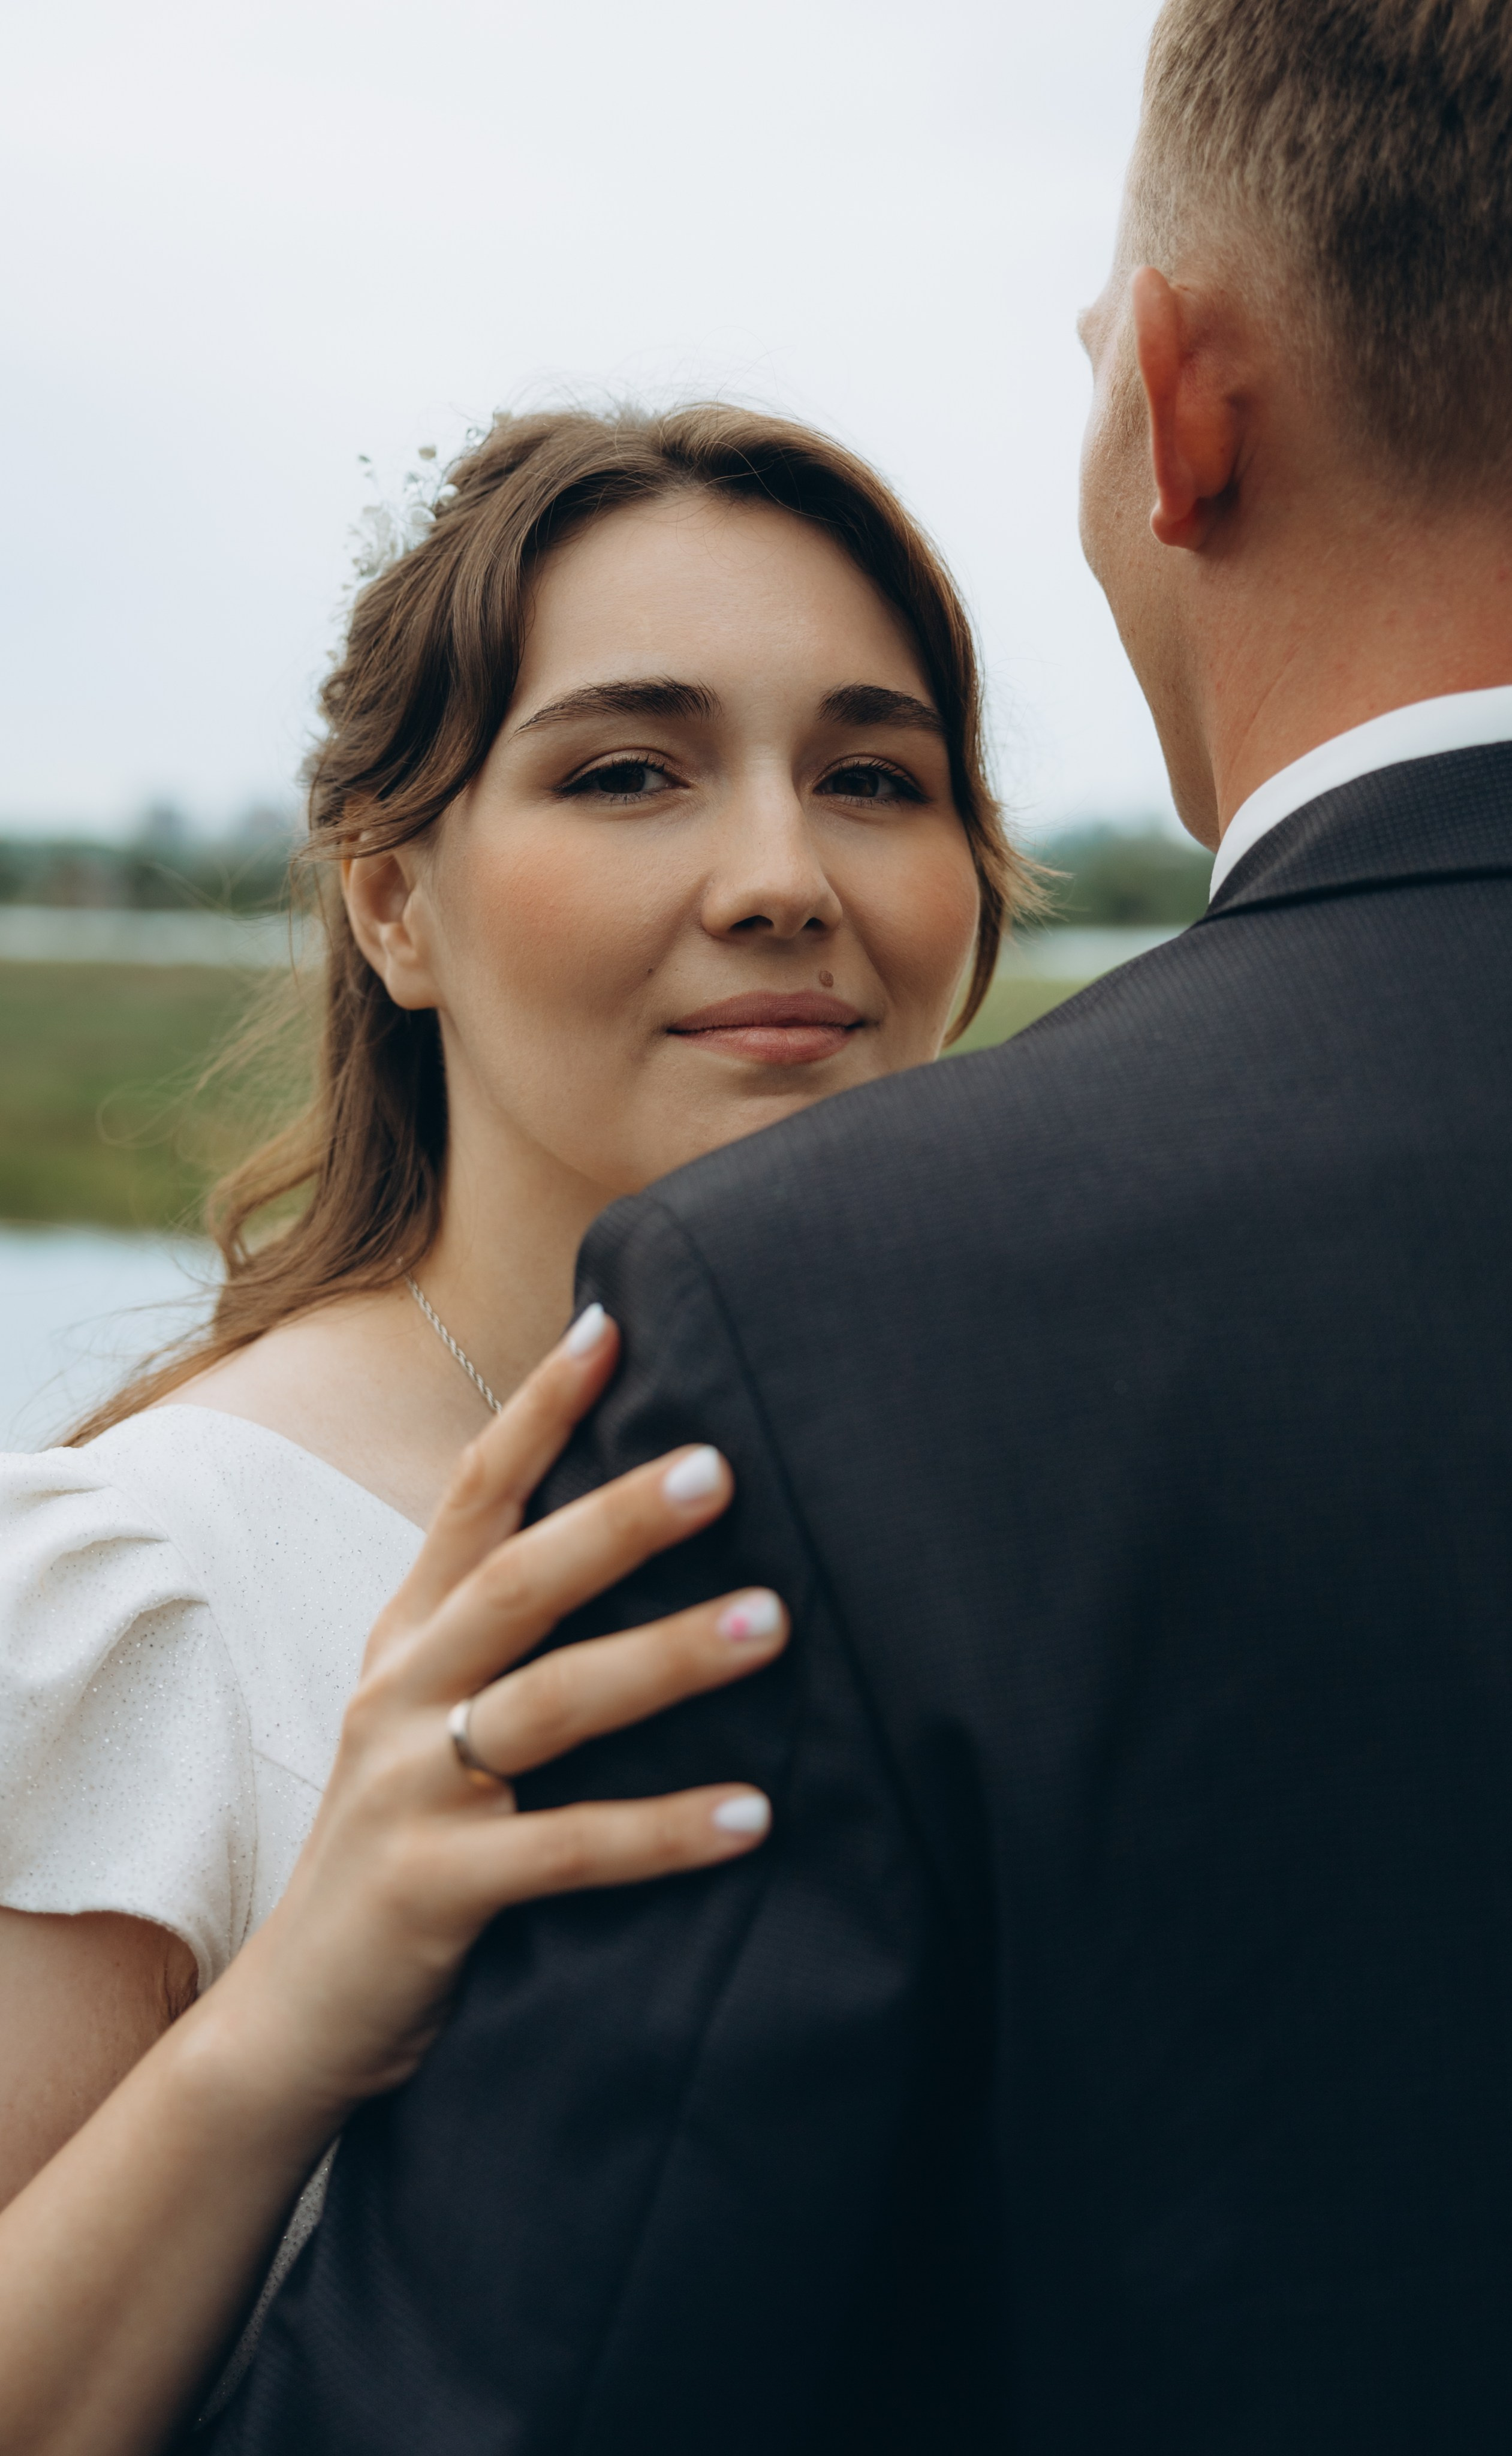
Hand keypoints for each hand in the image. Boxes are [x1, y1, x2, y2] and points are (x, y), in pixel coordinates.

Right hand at [199, 1303, 784, 2126]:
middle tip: (722, 1466)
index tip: (611, 1323)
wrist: (294, 2017)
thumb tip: (636, 1531)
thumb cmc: (404, 1844)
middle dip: (619, 1518)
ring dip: (665, 1659)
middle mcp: (399, 1693)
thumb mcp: (433, 1719)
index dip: (536, 1408)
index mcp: (408, 1638)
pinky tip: (756, 1815)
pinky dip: (662, 1830)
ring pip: (550, 1704)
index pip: (471, 1497)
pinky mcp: (433, 1890)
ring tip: (776, 1624)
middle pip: (517, 1582)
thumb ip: (511, 1636)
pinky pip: (565, 1851)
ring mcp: (407, 1790)